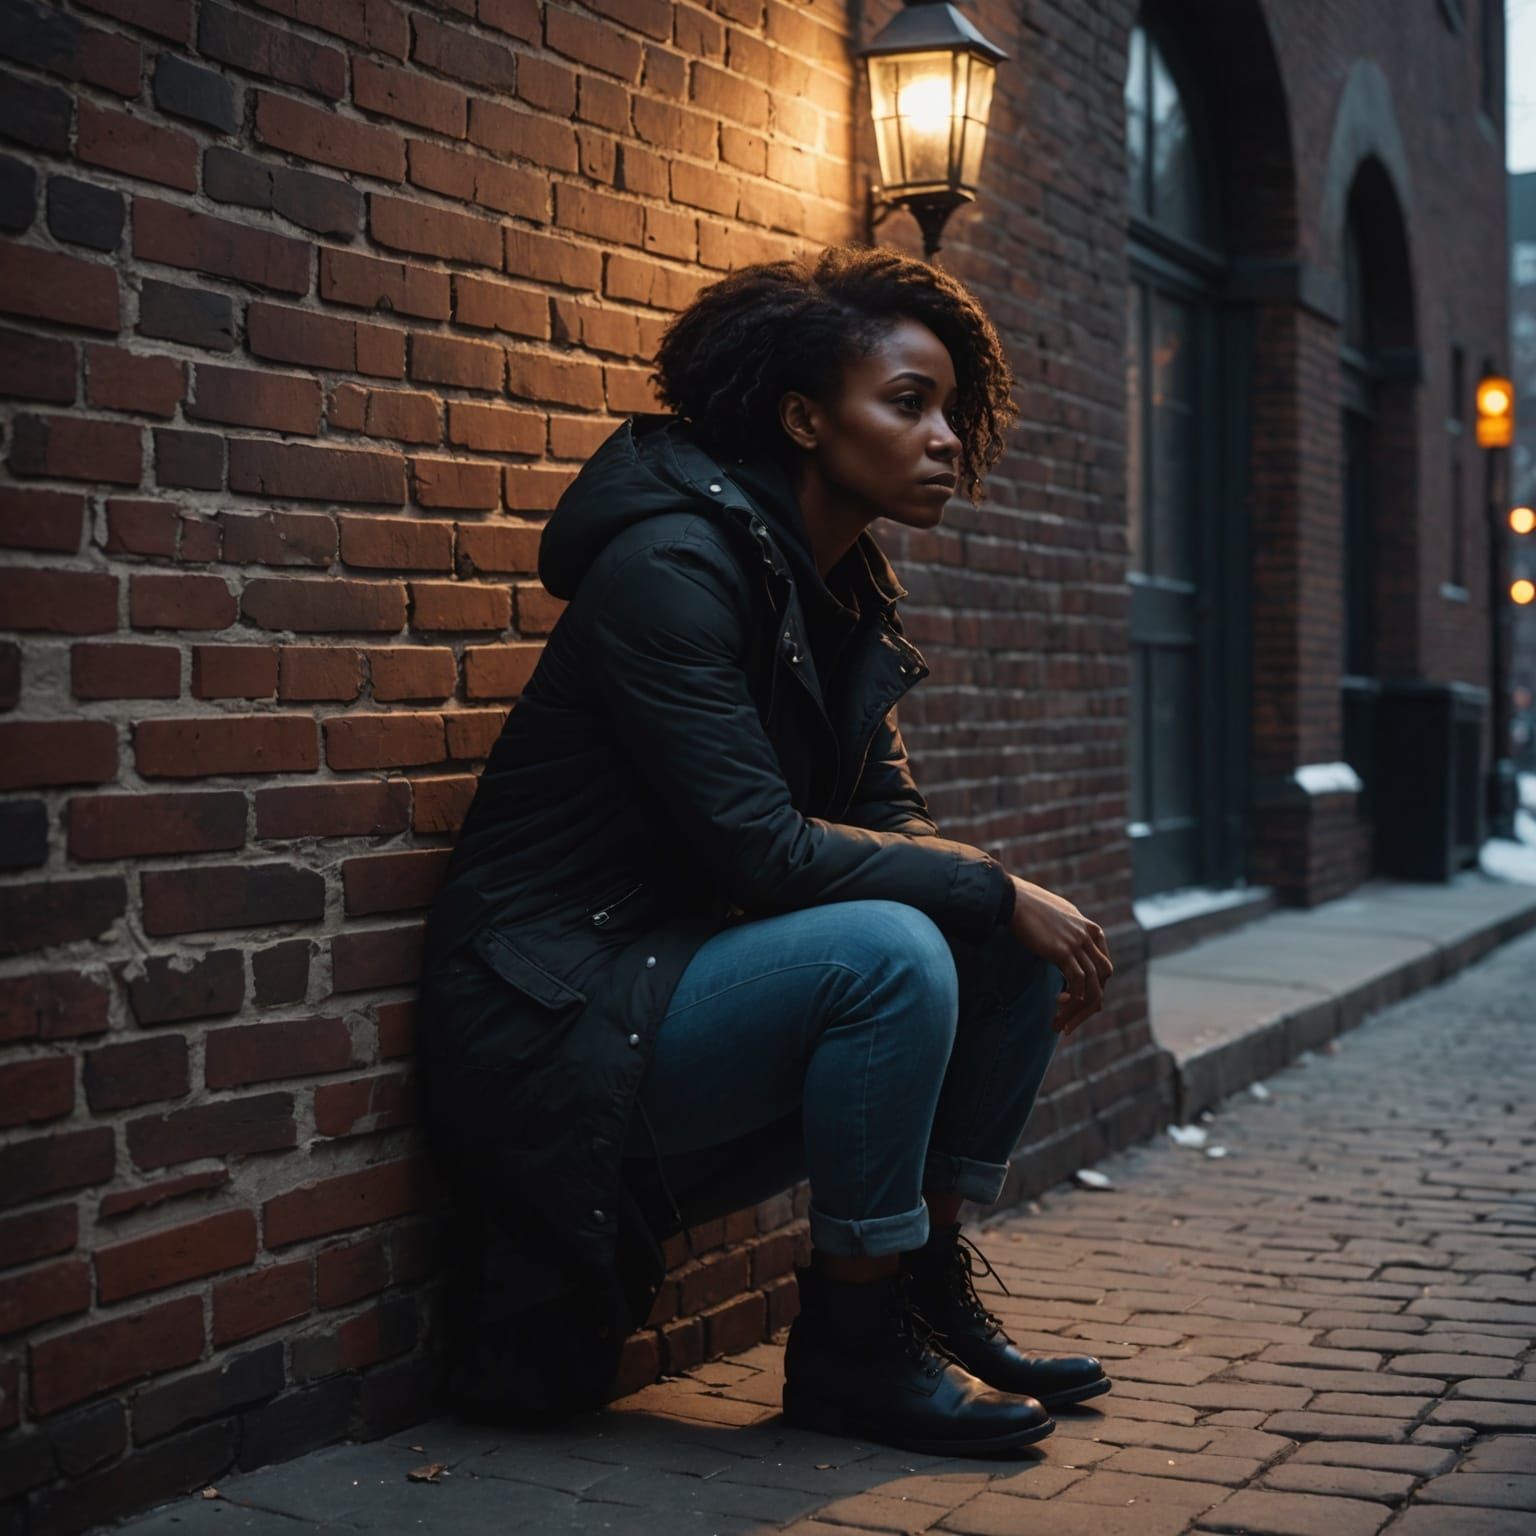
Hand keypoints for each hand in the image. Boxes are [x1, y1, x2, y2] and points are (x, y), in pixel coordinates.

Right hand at [1006, 875, 1113, 1036]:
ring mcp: (1078, 944)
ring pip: (1092, 986)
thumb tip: (1068, 951)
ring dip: (1078, 1010)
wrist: (1014, 899)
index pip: (1104, 967)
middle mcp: (1089, 937)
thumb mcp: (1061, 918)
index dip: (1093, 988)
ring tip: (1060, 1025)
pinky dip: (1072, 1000)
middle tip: (1072, 1020)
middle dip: (1091, 1003)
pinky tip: (1059, 1006)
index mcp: (1092, 930)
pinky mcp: (1063, 951)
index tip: (1073, 1000)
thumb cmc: (1031, 908)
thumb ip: (1071, 933)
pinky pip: (1077, 983)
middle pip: (1104, 978)